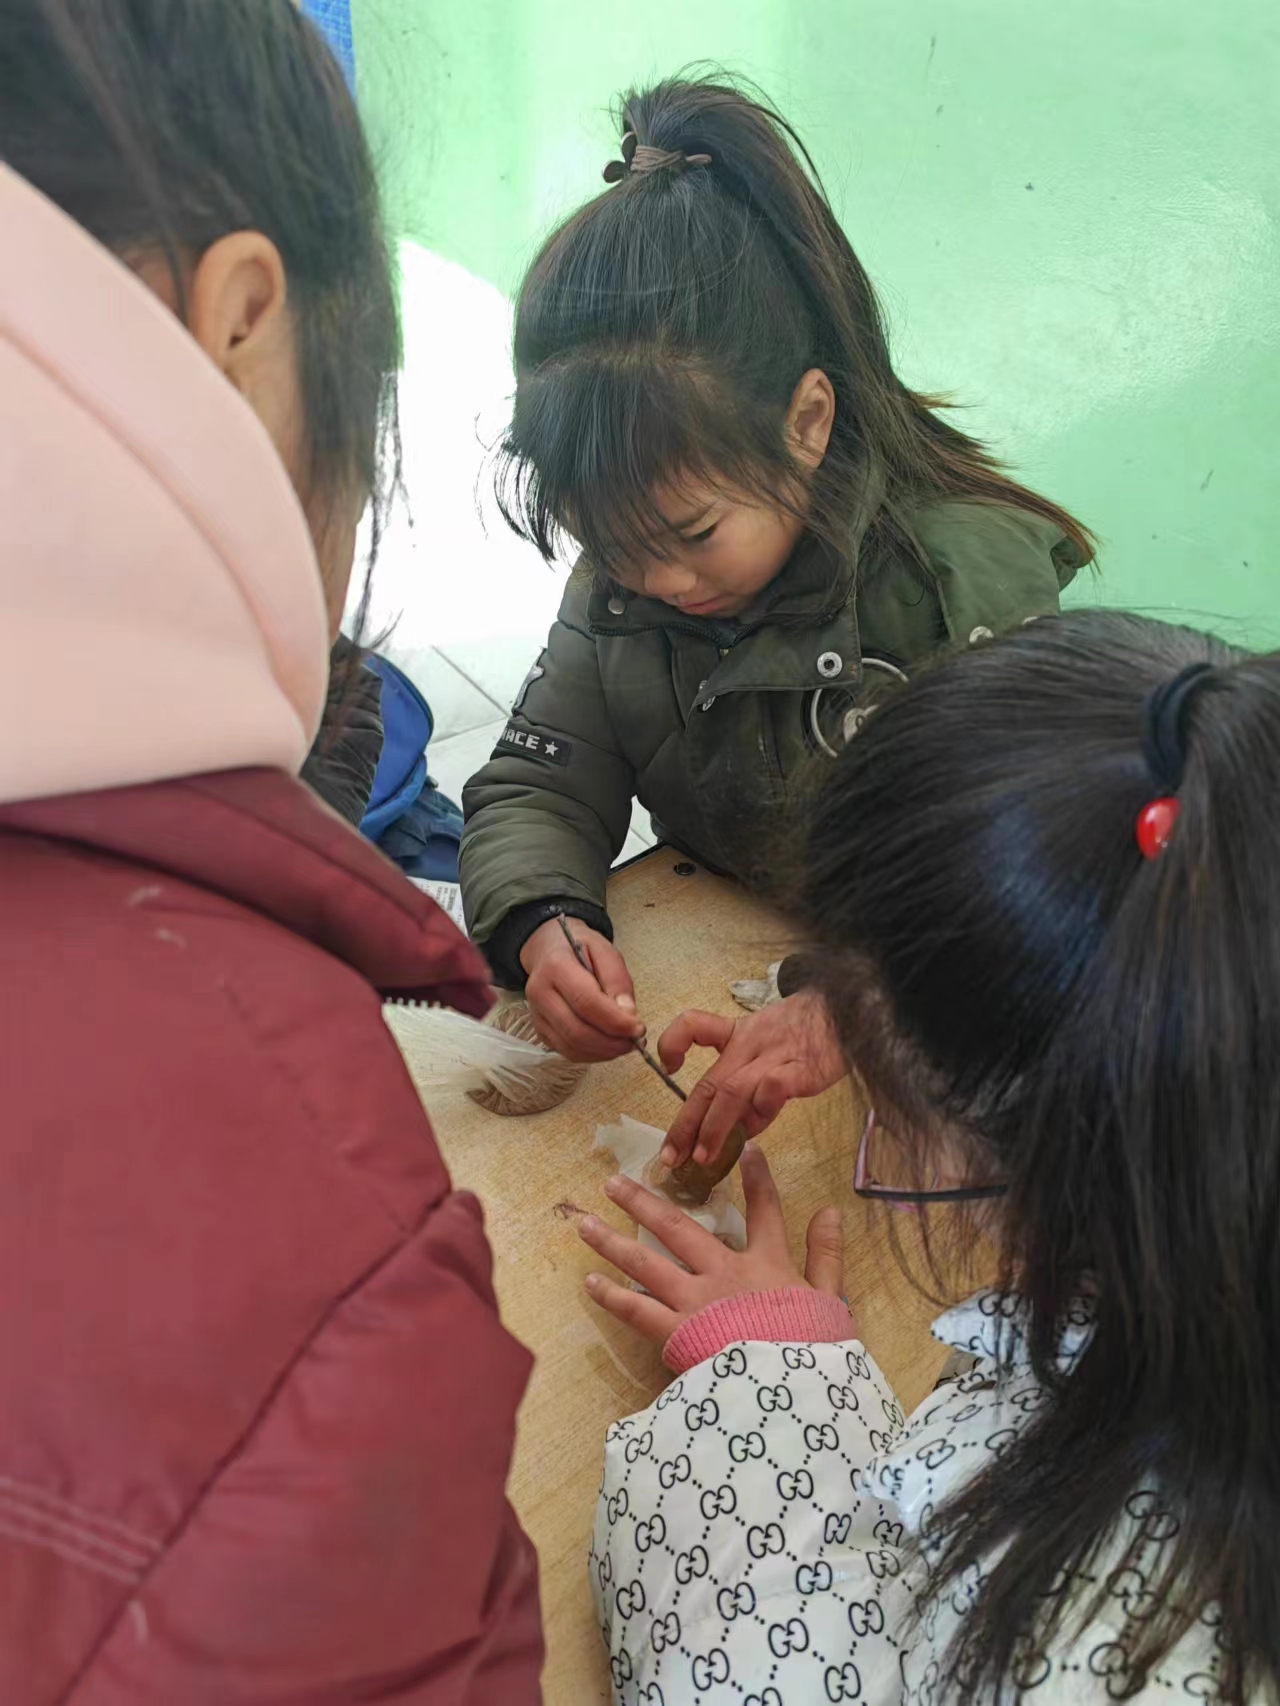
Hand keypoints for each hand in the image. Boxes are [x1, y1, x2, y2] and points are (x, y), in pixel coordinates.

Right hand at [521, 919, 643, 1061]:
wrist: (550, 948)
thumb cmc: (580, 948)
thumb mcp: (605, 951)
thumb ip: (617, 981)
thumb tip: (628, 1015)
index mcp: (556, 966)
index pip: (586, 1002)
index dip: (615, 1021)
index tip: (638, 1028)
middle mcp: (539, 992)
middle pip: (576, 1030)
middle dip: (611, 1042)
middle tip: (635, 1041)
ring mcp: (536, 1014)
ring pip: (571, 1045)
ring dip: (603, 1052)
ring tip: (625, 1044)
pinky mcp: (540, 1029)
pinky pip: (566, 1051)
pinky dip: (592, 1055)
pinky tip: (608, 1046)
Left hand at [579, 1142, 843, 1344]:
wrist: (790, 1393)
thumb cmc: (813, 1348)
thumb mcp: (831, 1299)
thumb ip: (827, 1254)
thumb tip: (831, 1210)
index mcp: (766, 1263)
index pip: (765, 1211)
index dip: (759, 1179)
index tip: (748, 1152)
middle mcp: (723, 1272)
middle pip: (679, 1227)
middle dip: (645, 1201)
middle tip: (613, 1183)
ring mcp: (695, 1301)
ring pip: (646, 1262)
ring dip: (613, 1242)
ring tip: (585, 1223)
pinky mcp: (676, 1333)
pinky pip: (637, 1311)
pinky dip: (612, 1297)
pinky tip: (590, 1283)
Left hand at [656, 991, 845, 1169]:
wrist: (851, 1009)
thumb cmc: (808, 1030)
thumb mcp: (771, 1041)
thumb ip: (752, 1083)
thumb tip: (738, 1129)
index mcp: (739, 1033)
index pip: (695, 1025)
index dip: (673, 1042)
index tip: (669, 1067)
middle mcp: (750, 1044)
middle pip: (709, 1082)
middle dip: (686, 1123)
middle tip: (671, 1155)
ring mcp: (774, 1057)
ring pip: (732, 1091)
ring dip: (713, 1128)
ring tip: (702, 1158)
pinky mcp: (803, 1070)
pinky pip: (772, 1089)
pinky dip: (760, 1112)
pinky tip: (754, 1130)